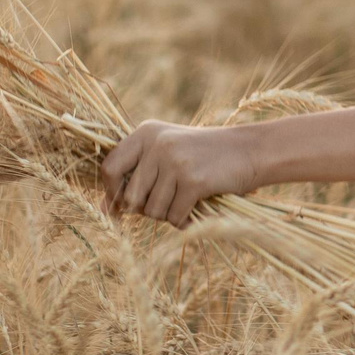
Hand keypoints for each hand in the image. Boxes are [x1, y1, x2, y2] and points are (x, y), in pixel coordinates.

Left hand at [100, 121, 260, 224]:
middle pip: (131, 197)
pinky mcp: (193, 180)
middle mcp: (157, 143)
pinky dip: (184, 221)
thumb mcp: (168, 155)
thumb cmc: (206, 157)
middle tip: (166, 205)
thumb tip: (103, 210)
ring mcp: (175, 161)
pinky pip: (174, 216)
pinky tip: (196, 211)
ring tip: (185, 204)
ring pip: (153, 211)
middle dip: (146, 210)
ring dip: (168, 216)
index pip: (110, 167)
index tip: (121, 207)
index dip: (111, 192)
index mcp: (146, 133)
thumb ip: (137, 177)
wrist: (250, 151)